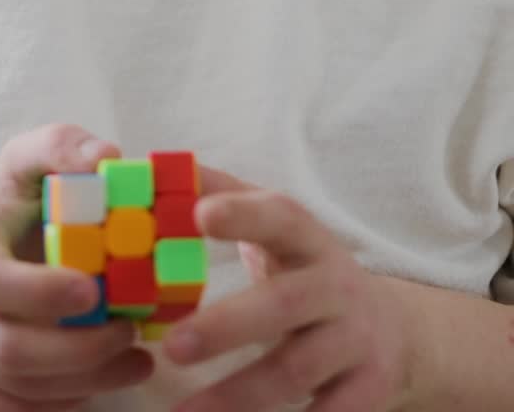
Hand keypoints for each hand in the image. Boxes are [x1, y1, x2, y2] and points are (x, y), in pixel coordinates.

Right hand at [0, 123, 154, 411]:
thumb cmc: (13, 203)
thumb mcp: (30, 160)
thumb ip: (62, 146)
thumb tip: (106, 158)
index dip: (40, 293)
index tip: (93, 288)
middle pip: (7, 348)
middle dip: (77, 348)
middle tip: (131, 330)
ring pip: (19, 386)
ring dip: (86, 378)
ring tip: (138, 357)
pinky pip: (18, 411)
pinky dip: (66, 401)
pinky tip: (106, 376)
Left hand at [163, 166, 413, 411]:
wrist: (393, 330)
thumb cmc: (308, 272)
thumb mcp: (278, 230)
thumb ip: (226, 196)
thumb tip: (161, 165)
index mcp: (308, 239)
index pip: (279, 217)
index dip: (242, 213)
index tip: (199, 214)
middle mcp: (335, 286)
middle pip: (283, 304)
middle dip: (227, 327)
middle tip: (172, 344)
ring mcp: (354, 341)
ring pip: (295, 371)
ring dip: (237, 396)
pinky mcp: (367, 391)